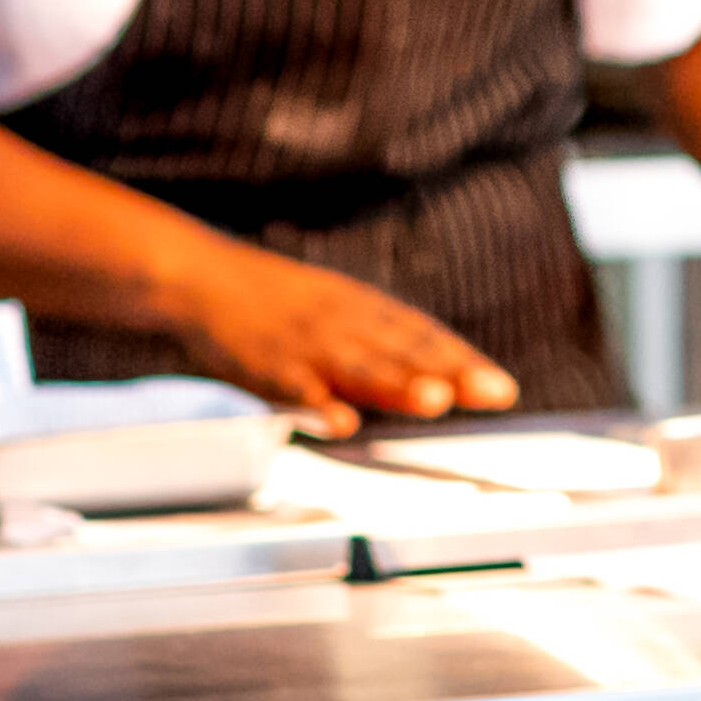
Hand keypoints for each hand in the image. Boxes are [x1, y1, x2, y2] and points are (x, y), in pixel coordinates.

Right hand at [153, 238, 519, 423]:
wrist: (199, 279)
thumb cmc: (273, 305)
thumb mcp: (335, 312)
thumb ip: (383, 346)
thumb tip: (443, 378)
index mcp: (362, 310)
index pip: (423, 336)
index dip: (463, 361)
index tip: (501, 388)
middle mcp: (343, 322)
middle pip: (403, 350)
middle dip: (450, 372)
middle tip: (494, 392)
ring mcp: (304, 343)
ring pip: (358, 364)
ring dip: (398, 383)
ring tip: (434, 400)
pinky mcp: (264, 363)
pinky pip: (294, 385)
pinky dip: (318, 403)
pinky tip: (341, 422)